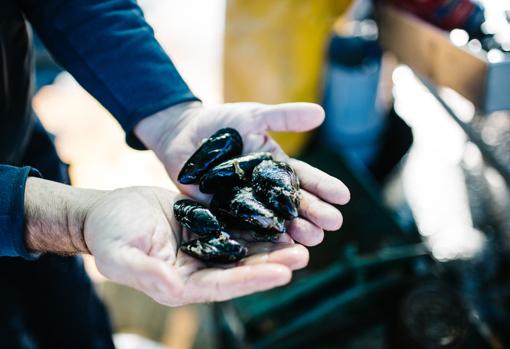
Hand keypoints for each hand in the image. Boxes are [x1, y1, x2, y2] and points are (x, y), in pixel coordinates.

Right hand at [84, 186, 307, 305]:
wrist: (107, 210)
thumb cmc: (109, 235)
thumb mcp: (120, 255)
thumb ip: (145, 272)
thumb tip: (171, 286)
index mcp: (181, 283)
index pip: (223, 285)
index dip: (252, 279)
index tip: (282, 274)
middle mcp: (199, 268)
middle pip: (242, 267)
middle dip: (272, 262)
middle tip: (303, 254)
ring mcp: (205, 245)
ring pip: (244, 246)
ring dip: (272, 242)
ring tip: (301, 236)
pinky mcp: (207, 223)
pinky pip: (235, 222)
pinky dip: (256, 220)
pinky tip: (278, 214)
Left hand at [135, 102, 349, 246]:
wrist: (182, 133)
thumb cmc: (221, 122)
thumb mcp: (254, 116)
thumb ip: (284, 117)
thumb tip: (321, 113)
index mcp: (278, 167)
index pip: (306, 179)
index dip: (324, 187)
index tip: (344, 196)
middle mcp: (266, 190)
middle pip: (295, 204)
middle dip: (316, 213)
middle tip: (334, 224)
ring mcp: (247, 204)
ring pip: (275, 220)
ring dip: (296, 230)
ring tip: (314, 239)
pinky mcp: (224, 214)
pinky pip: (244, 227)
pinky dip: (261, 237)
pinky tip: (277, 246)